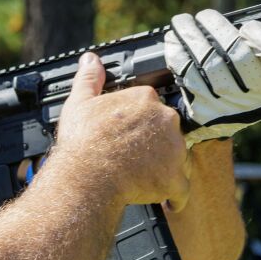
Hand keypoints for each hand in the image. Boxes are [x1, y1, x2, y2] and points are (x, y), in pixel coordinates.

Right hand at [56, 52, 190, 211]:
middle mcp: (167, 120)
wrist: (87, 177)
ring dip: (164, 166)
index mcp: (145, 99)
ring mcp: (175, 150)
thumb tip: (91, 59)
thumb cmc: (82, 142)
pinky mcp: (175, 179)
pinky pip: (181, 190)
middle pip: (166, 130)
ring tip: (139, 176)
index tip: (124, 131)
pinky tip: (163, 200)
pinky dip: (173, 196)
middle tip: (130, 154)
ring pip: (176, 157)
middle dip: (153, 142)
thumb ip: (89, 79)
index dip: (136, 120)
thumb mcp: (79, 103)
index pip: (150, 105)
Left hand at [164, 9, 260, 146]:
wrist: (228, 115)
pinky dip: (178, 53)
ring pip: (208, 63)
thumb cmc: (248, 75)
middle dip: (216, 28)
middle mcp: (260, 96)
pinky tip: (174, 40)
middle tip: (204, 15)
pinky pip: (187, 75)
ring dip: (190, 37)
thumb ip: (258, 42)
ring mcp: (230, 104)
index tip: (247, 26)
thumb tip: (229, 23)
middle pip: (237, 55)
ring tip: (182, 22)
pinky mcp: (204, 109)